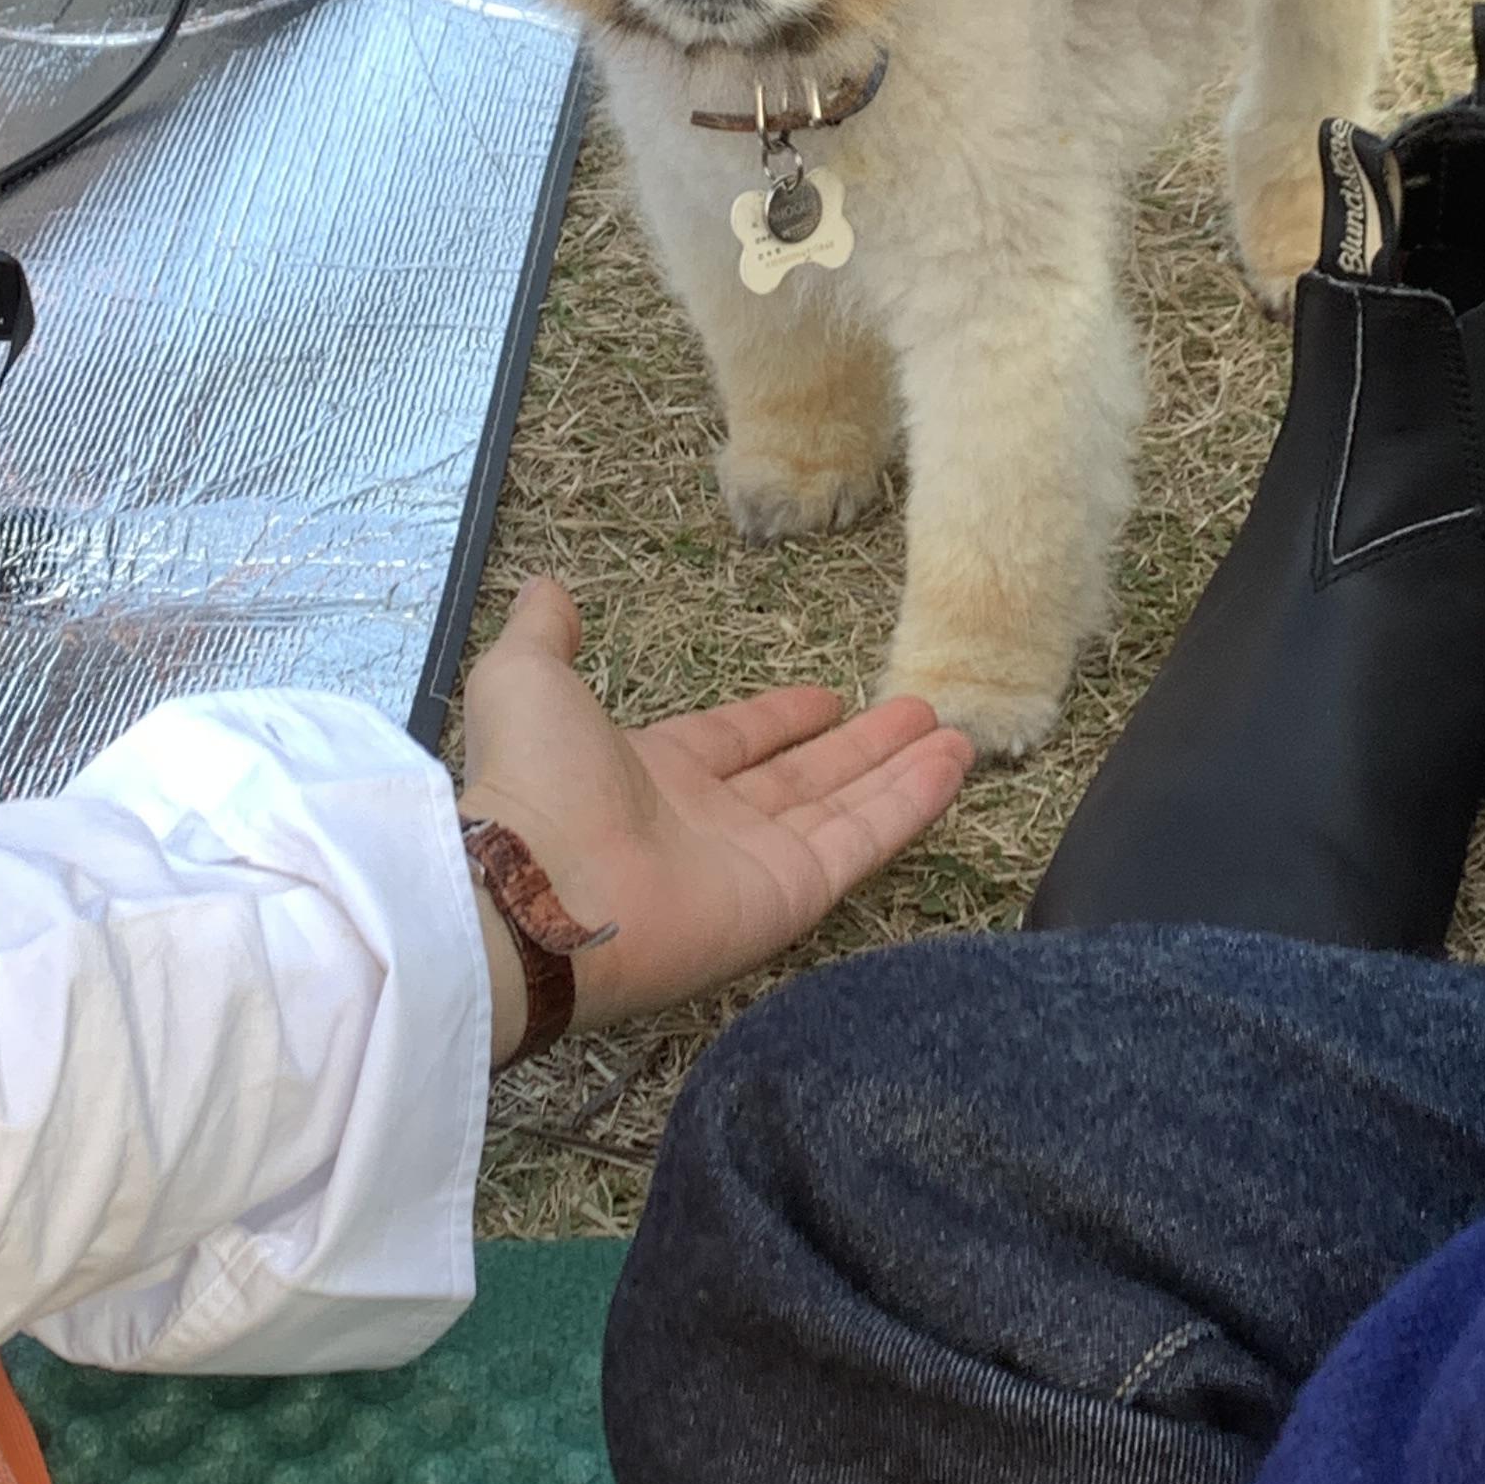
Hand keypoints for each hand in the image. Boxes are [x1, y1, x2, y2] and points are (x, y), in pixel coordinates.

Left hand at [457, 578, 972, 1053]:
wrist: (538, 886)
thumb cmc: (535, 781)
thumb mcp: (526, 678)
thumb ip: (544, 634)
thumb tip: (546, 589)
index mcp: (652, 773)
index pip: (735, 741)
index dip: (781, 718)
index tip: (827, 697)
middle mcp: (710, 821)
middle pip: (805, 776)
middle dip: (861, 745)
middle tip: (917, 712)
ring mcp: (755, 861)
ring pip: (846, 807)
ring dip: (901, 771)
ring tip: (959, 736)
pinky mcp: (791, 894)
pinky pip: (862, 841)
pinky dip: (910, 804)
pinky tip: (952, 768)